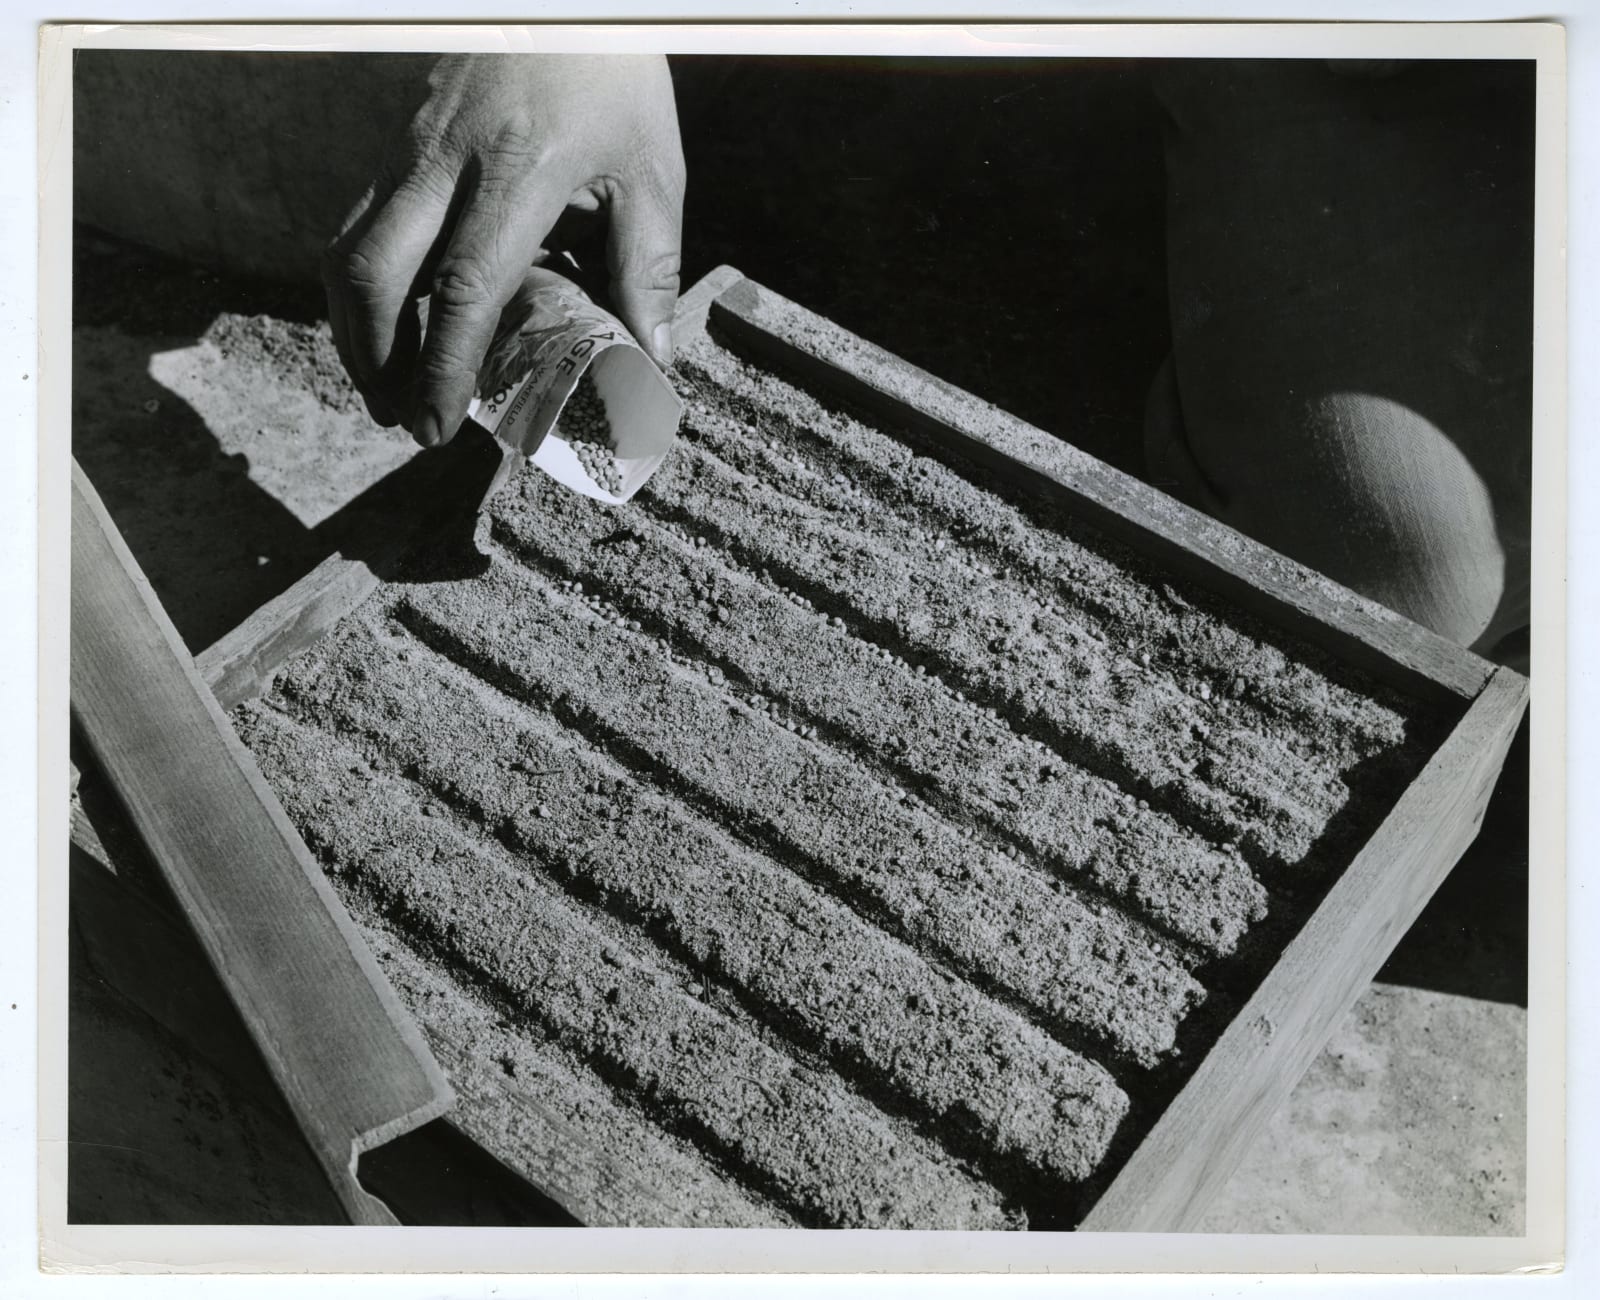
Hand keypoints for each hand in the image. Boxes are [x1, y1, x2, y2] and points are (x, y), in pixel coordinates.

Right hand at [323, 54, 684, 444]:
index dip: (442, 366)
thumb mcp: (651, 171)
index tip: (436, 424)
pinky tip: (389, 320)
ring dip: (355, 327)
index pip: (463, 288)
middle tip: (401, 419)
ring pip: (349, 246)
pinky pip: (361, 220)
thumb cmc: (615, 76)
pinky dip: (363, 282)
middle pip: (374, 273)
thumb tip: (651, 359)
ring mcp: (412, 146)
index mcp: (518, 174)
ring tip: (385, 385)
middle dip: (374, 360)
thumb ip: (649, 268)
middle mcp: (447, 161)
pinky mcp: (401, 140)